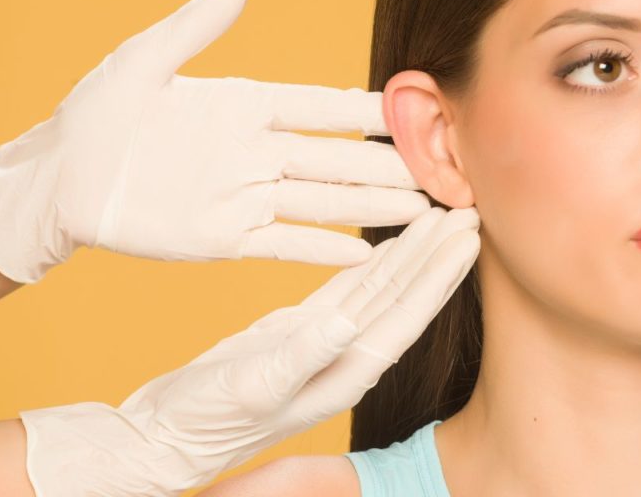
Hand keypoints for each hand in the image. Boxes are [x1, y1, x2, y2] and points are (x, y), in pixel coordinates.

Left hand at [0, 0, 427, 283]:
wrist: (57, 181)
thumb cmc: (95, 114)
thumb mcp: (143, 61)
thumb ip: (194, 27)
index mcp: (243, 106)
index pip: (319, 109)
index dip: (365, 113)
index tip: (413, 113)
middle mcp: (254, 152)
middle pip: (334, 160)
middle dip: (388, 167)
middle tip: (440, 174)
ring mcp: (243, 198)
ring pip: (321, 203)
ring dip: (370, 209)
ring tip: (420, 213)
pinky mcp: (223, 238)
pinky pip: (282, 245)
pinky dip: (321, 251)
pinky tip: (362, 254)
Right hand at [19, 206, 480, 495]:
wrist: (169, 432)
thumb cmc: (208, 418)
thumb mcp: (255, 386)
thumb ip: (301, 354)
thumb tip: (344, 320)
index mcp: (346, 371)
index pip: (407, 316)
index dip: (440, 277)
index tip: (469, 236)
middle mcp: (347, 356)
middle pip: (404, 297)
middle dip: (437, 255)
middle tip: (470, 209)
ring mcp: (326, 342)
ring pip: (380, 289)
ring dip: (411, 254)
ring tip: (439, 216)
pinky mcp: (301, 330)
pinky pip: (348, 290)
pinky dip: (371, 265)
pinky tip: (388, 244)